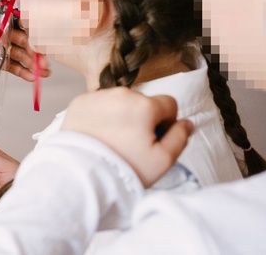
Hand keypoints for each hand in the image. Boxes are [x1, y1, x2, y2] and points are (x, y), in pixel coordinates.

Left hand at [0, 5, 49, 80]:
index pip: (17, 21)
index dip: (30, 30)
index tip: (40, 39)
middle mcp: (0, 31)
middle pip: (21, 40)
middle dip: (34, 51)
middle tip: (44, 61)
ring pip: (18, 55)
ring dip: (31, 63)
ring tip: (44, 72)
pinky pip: (8, 66)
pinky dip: (20, 71)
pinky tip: (31, 77)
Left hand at [62, 88, 192, 187]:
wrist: (82, 172)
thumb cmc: (125, 168)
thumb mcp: (163, 160)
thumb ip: (180, 137)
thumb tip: (187, 123)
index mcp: (144, 105)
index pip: (169, 103)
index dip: (167, 122)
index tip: (155, 139)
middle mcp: (121, 93)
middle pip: (143, 102)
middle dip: (143, 118)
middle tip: (133, 144)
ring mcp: (97, 96)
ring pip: (120, 102)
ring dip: (122, 115)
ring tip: (114, 140)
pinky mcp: (79, 101)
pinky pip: (99, 104)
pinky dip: (101, 116)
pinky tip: (98, 135)